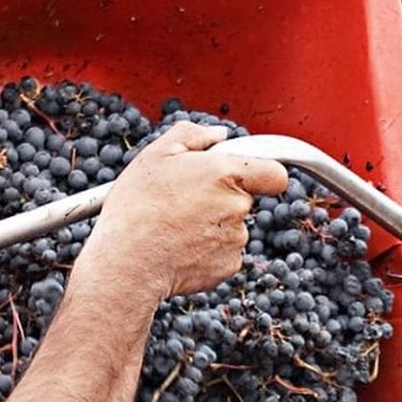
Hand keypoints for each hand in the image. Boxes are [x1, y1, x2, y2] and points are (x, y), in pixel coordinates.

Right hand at [89, 121, 287, 299]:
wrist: (127, 263)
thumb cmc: (137, 209)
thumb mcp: (155, 155)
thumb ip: (192, 135)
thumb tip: (217, 134)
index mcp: (225, 173)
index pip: (274, 173)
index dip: (264, 174)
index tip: (250, 176)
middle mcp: (237, 207)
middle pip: (243, 200)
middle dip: (220, 199)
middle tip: (184, 201)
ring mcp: (235, 240)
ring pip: (231, 228)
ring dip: (210, 226)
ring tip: (174, 227)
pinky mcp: (227, 267)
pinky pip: (223, 254)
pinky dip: (206, 252)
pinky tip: (179, 248)